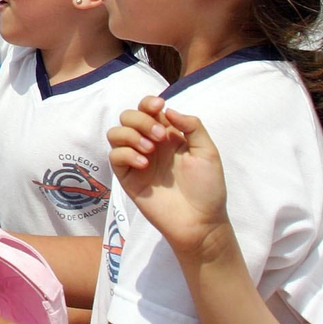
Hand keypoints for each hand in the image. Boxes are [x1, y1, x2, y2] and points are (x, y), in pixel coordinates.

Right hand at [106, 96, 232, 260]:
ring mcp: (136, 160)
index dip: (148, 103)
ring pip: (115, 133)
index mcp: (168, 135)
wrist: (200, 221)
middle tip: (159, 138)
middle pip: (128, 117)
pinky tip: (144, 164)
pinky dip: (126, 154)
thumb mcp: (208, 152)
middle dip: (141, 120)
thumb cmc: (207, 188)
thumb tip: (168, 110)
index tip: (158, 106)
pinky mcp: (127, 177)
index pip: (148, 110)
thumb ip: (192, 126)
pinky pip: (114, 156)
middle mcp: (149, 144)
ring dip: (131, 135)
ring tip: (150, 151)